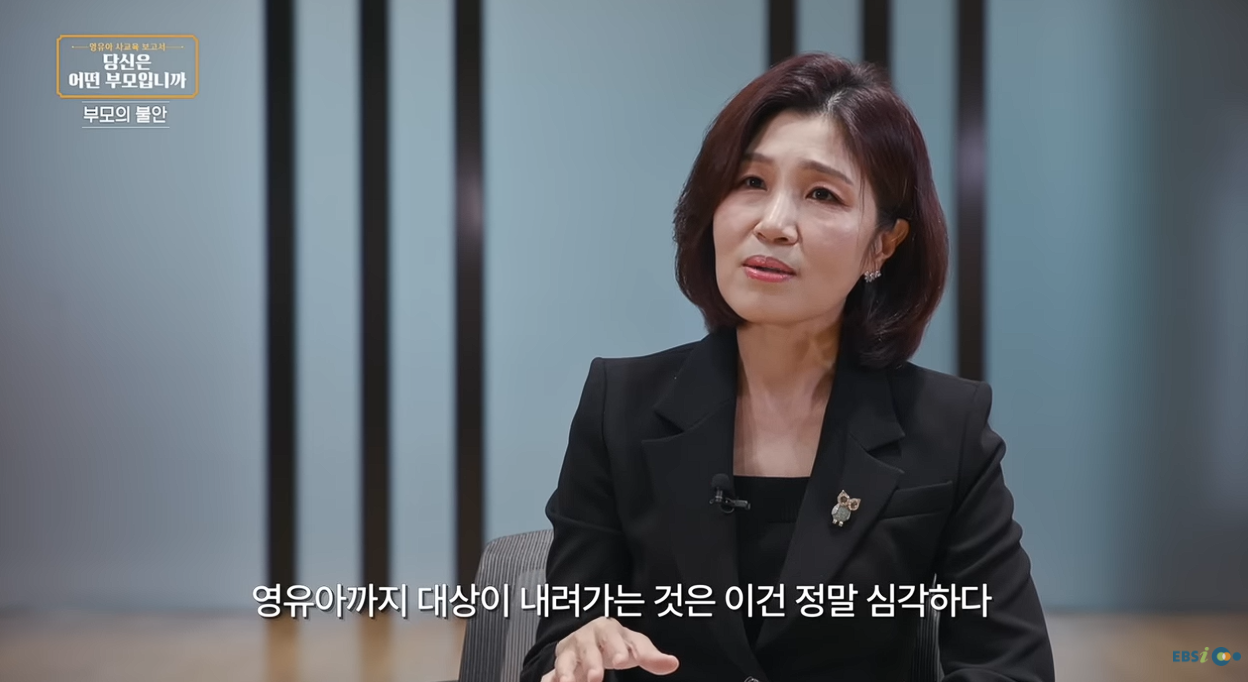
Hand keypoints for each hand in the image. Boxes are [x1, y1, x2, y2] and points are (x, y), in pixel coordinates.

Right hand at [539, 616, 678, 681]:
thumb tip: (673, 663)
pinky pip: (550, 674)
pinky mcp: (558, 667)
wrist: (589, 640)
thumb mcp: (633, 647)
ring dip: (566, 672)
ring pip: (565, 661)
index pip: (612, 636)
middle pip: (587, 648)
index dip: (616, 647)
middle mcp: (585, 638)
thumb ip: (650, 656)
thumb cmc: (615, 644)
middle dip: (592, 662)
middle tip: (598, 677)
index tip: (622, 660)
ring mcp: (569, 652)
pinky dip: (549, 680)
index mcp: (607, 629)